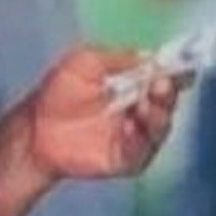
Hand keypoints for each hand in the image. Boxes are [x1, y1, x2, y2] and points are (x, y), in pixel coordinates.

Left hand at [25, 46, 182, 180]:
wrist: (36, 129)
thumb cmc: (59, 92)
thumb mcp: (86, 61)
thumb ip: (119, 58)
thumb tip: (151, 56)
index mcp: (135, 84)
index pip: (164, 78)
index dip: (175, 72)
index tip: (178, 66)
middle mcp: (140, 109)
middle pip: (167, 102)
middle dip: (167, 93)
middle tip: (161, 85)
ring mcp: (136, 135)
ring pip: (160, 127)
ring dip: (157, 114)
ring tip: (144, 105)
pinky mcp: (127, 159)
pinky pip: (142, 150)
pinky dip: (139, 139)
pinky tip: (129, 127)